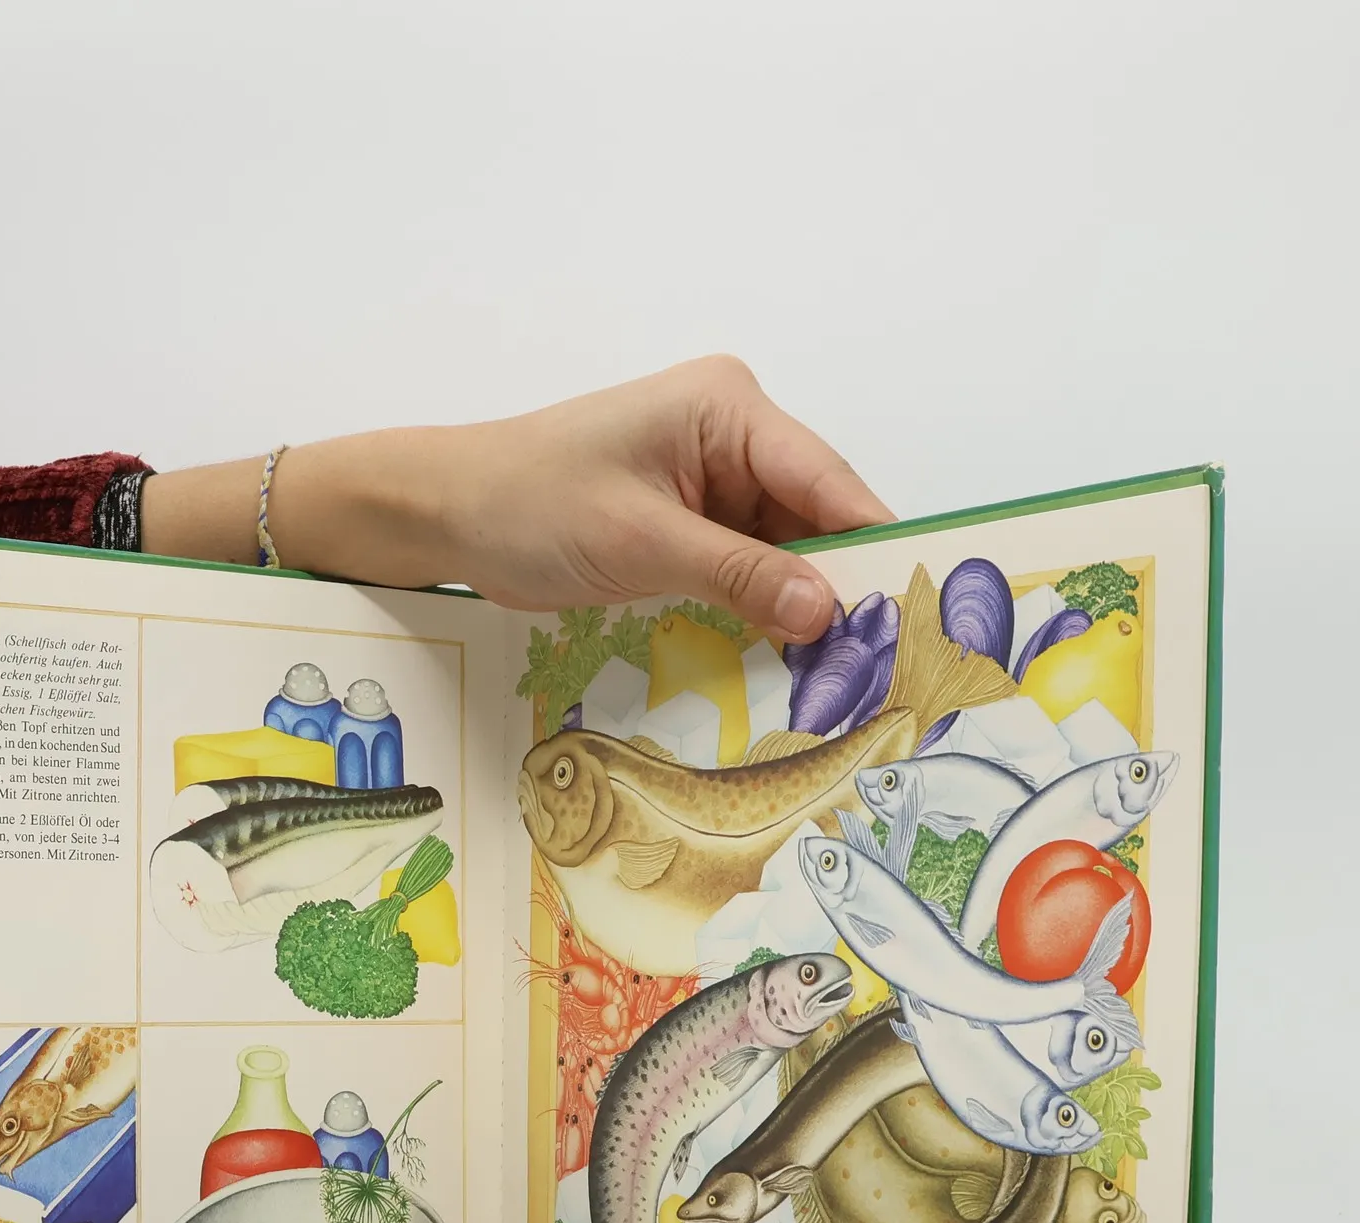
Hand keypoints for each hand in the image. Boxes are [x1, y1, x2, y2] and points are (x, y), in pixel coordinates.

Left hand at [265, 356, 892, 641]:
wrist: (450, 513)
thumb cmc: (530, 504)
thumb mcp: (641, 542)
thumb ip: (738, 575)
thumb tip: (827, 612)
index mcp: (728, 408)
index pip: (826, 480)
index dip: (872, 547)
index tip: (910, 614)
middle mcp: (733, 435)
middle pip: (815, 519)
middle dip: (838, 588)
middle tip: (876, 668)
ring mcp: (712, 480)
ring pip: (785, 551)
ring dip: (800, 609)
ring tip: (838, 678)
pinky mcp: (689, 522)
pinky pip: (746, 568)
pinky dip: (760, 611)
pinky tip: (783, 661)